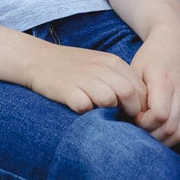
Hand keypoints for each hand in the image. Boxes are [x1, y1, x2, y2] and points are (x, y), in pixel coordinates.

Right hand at [18, 42, 141, 115]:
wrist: (38, 59)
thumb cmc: (73, 66)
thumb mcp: (100, 65)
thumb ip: (119, 79)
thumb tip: (139, 104)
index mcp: (112, 62)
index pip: (139, 87)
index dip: (141, 105)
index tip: (134, 115)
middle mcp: (100, 68)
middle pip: (129, 93)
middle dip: (130, 112)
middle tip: (123, 121)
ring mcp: (83, 78)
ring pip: (109, 100)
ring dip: (108, 111)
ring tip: (101, 114)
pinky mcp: (67, 90)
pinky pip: (85, 106)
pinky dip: (86, 112)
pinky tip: (81, 110)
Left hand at [130, 34, 179, 146]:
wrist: (175, 44)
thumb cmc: (150, 57)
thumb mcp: (136, 69)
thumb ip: (134, 94)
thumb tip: (133, 119)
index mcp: (165, 82)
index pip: (160, 115)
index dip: (144, 122)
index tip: (133, 116)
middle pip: (170, 127)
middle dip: (151, 134)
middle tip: (138, 128)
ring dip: (162, 140)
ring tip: (147, 134)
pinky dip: (172, 137)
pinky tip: (159, 134)